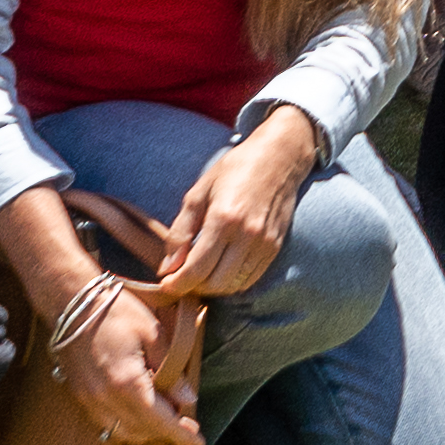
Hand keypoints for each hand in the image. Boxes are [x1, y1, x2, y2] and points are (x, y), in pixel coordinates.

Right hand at [36, 269, 203, 444]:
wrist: (70, 300)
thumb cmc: (114, 310)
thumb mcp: (152, 333)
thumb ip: (171, 369)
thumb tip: (187, 398)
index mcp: (127, 383)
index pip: (161, 422)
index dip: (182, 437)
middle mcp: (105, 398)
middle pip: (143, 431)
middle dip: (167, 433)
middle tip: (188, 425)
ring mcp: (88, 399)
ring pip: (122, 432)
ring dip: (146, 431)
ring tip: (166, 418)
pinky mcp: (79, 394)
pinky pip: (106, 423)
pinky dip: (126, 424)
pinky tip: (139, 410)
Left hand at [104, 109, 319, 299]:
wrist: (279, 158)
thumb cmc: (235, 170)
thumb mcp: (198, 193)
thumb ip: (180, 231)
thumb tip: (167, 267)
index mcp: (223, 219)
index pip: (197, 269)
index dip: (177, 283)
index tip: (166, 285)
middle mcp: (247, 235)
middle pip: (215, 283)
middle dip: (194, 286)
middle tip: (181, 277)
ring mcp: (264, 243)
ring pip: (234, 285)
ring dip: (213, 286)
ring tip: (201, 273)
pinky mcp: (275, 247)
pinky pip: (250, 279)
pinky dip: (232, 281)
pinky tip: (222, 267)